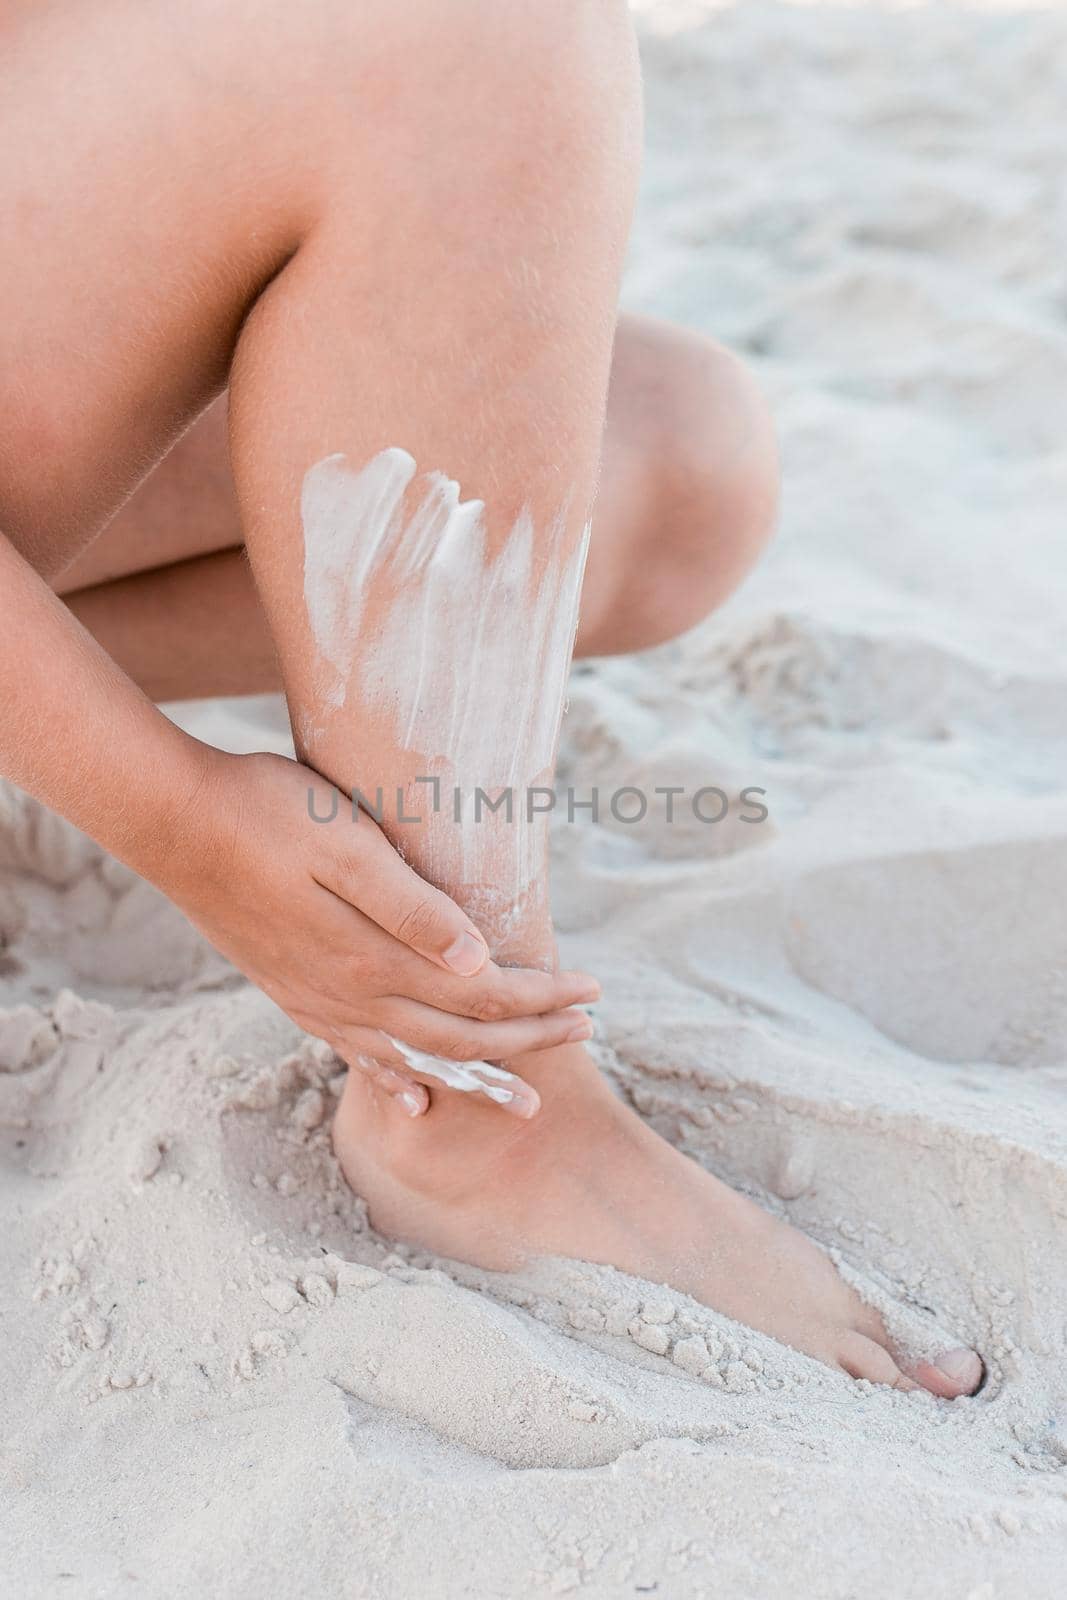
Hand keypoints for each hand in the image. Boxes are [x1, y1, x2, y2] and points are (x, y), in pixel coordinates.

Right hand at [155, 748, 597, 1116]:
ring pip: (415, 1058)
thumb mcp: (347, 842)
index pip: (483, 994)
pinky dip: (396, 1081)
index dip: (543, 998)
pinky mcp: (292, 992)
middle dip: (529, 1039)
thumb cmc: (266, 812)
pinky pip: (357, 1056)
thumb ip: (413, 907)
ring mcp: (317, 1001)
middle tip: (587, 1033)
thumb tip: (482, 963)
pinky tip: (413, 1099)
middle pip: (460, 1035)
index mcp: (374, 958)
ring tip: (522, 1096)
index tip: (593, 992)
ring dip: (477, 1074)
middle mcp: (349, 995)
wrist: (171, 822)